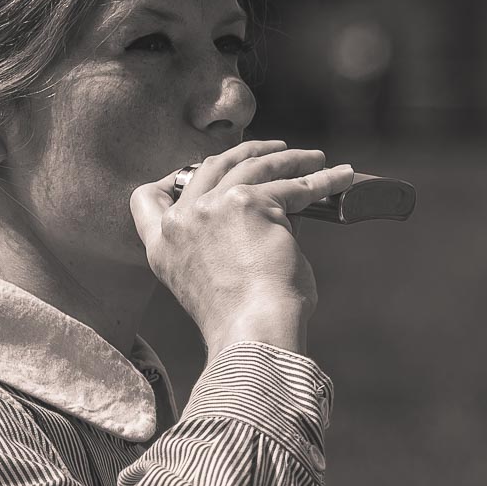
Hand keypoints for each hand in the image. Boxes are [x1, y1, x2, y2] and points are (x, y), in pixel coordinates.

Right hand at [130, 140, 355, 351]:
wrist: (253, 333)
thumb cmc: (243, 319)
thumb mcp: (212, 276)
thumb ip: (220, 242)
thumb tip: (269, 212)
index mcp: (161, 245)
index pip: (145, 199)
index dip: (171, 179)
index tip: (198, 169)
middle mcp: (180, 222)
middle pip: (211, 167)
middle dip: (245, 153)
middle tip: (274, 152)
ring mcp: (212, 208)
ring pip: (254, 166)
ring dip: (288, 159)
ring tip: (313, 159)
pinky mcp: (250, 203)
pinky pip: (293, 185)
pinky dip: (322, 180)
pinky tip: (340, 178)